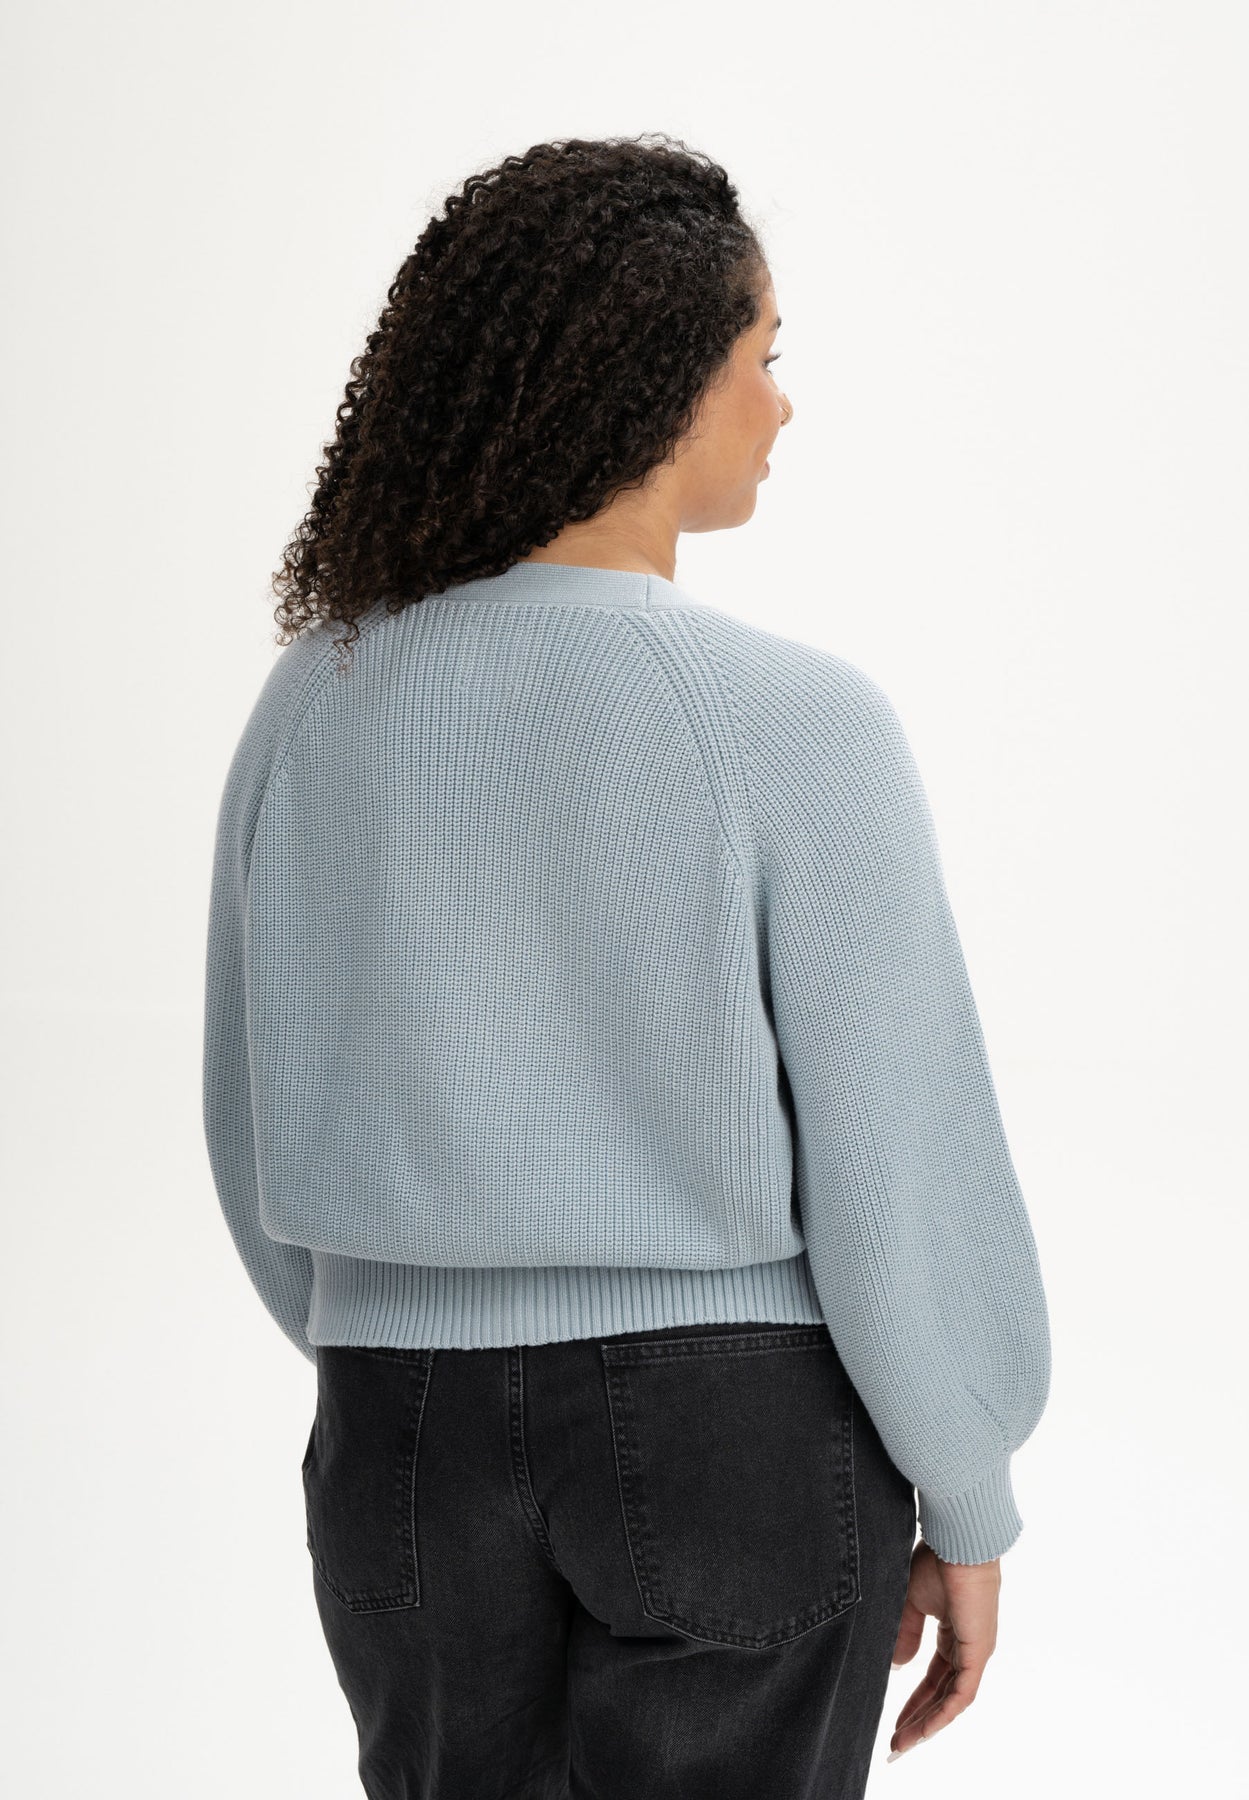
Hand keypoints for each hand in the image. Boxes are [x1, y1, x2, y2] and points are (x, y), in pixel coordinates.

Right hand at [886, 1540, 999, 1759]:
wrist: (958, 1542)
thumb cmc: (937, 1562)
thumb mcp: (910, 1602)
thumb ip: (904, 1634)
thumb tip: (896, 1667)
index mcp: (954, 1633)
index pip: (934, 1677)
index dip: (914, 1700)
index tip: (894, 1722)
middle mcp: (968, 1647)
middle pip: (942, 1694)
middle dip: (918, 1719)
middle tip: (896, 1745)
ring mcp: (976, 1651)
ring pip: (952, 1700)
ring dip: (927, 1723)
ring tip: (903, 1744)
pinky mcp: (978, 1652)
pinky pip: (961, 1693)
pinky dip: (942, 1713)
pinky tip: (923, 1730)